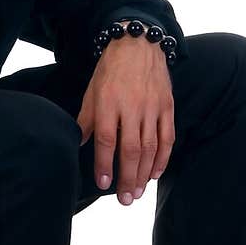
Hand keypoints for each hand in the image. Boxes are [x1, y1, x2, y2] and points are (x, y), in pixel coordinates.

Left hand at [76, 37, 174, 201]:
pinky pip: (167, 137)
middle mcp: (131, 107)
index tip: (103, 183)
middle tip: (124, 199)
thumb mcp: (91, 92)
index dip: (104, 163)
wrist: (138, 44)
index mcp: (109, 103)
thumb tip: (78, 145)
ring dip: (144, 173)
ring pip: (150, 147)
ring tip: (137, 192)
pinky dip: (163, 158)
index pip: (106, 139)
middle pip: (130, 149)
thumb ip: (86, 121)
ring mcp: (152, 107)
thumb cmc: (111, 70)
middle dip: (127, 177)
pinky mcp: (167, 106)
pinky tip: (155, 174)